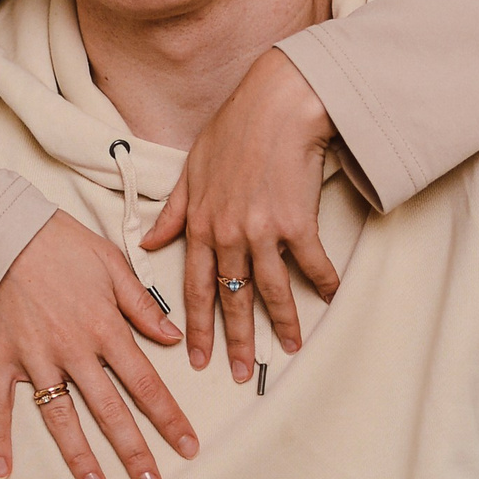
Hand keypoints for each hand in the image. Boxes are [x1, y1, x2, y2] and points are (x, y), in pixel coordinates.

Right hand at [0, 211, 196, 478]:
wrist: (0, 233)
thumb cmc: (58, 243)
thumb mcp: (112, 264)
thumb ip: (143, 305)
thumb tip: (175, 336)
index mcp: (105, 329)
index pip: (146, 383)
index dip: (169, 418)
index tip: (187, 447)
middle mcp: (73, 351)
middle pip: (110, 411)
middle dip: (134, 451)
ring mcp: (35, 359)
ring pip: (61, 417)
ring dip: (80, 456)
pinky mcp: (1, 359)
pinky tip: (2, 471)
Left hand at [142, 49, 338, 378]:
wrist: (277, 104)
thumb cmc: (234, 129)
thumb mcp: (192, 169)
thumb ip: (172, 211)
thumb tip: (148, 243)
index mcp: (201, 224)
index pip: (195, 287)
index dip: (196, 326)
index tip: (196, 357)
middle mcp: (228, 234)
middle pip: (231, 299)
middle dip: (235, 342)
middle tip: (240, 373)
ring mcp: (262, 230)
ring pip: (271, 291)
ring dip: (282, 324)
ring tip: (290, 348)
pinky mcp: (296, 222)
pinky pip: (311, 263)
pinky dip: (323, 282)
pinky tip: (331, 297)